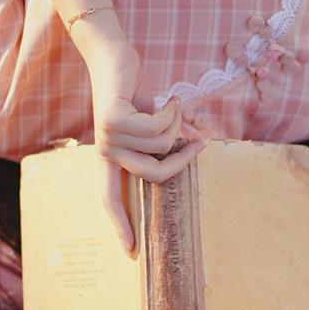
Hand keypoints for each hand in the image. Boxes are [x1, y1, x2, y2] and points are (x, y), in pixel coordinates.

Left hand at [83, 37, 206, 253]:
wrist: (113, 56)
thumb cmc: (134, 89)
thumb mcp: (154, 119)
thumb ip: (171, 137)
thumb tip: (203, 143)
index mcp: (112, 157)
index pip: (111, 199)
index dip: (121, 225)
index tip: (131, 253)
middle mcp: (106, 151)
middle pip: (155, 174)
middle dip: (183, 158)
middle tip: (199, 139)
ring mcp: (107, 136)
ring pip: (162, 146)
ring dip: (178, 122)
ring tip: (172, 105)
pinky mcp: (113, 119)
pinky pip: (159, 127)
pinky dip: (173, 111)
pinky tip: (169, 97)